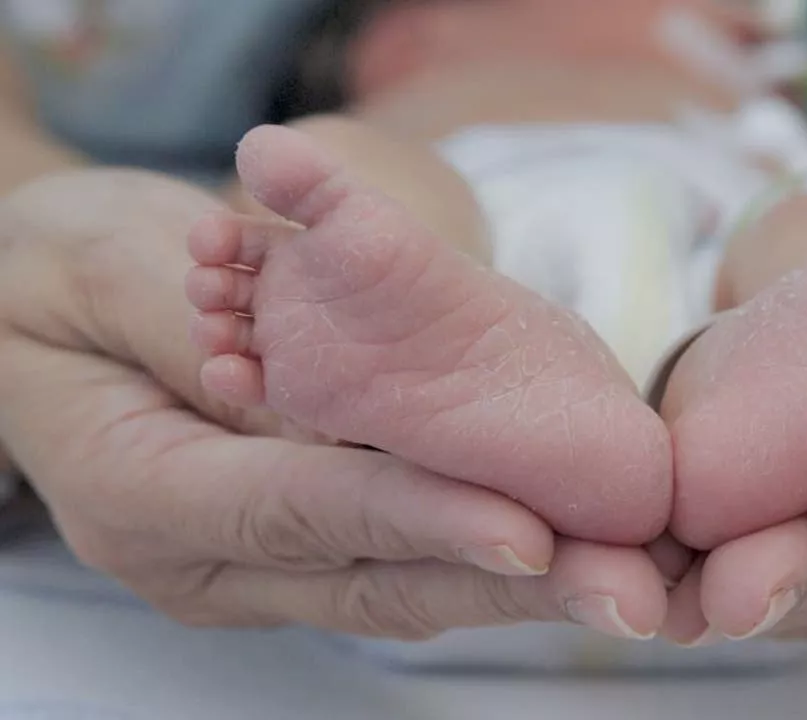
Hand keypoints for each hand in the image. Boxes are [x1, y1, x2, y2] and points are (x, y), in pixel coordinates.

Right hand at [0, 170, 667, 639]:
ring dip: (522, 586)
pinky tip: (576, 546)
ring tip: (629, 581)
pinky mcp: (300, 542)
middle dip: (510, 587)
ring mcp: (257, 564)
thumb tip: (318, 408)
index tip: (528, 533)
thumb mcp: (104, 272)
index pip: (301, 511)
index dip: (420, 520)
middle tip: (624, 589)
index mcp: (141, 492)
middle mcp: (206, 558)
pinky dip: (488, 552)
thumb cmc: (51, 275)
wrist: (34, 307)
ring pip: (403, 584)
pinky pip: (403, 554)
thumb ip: (207, 341)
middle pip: (374, 579)